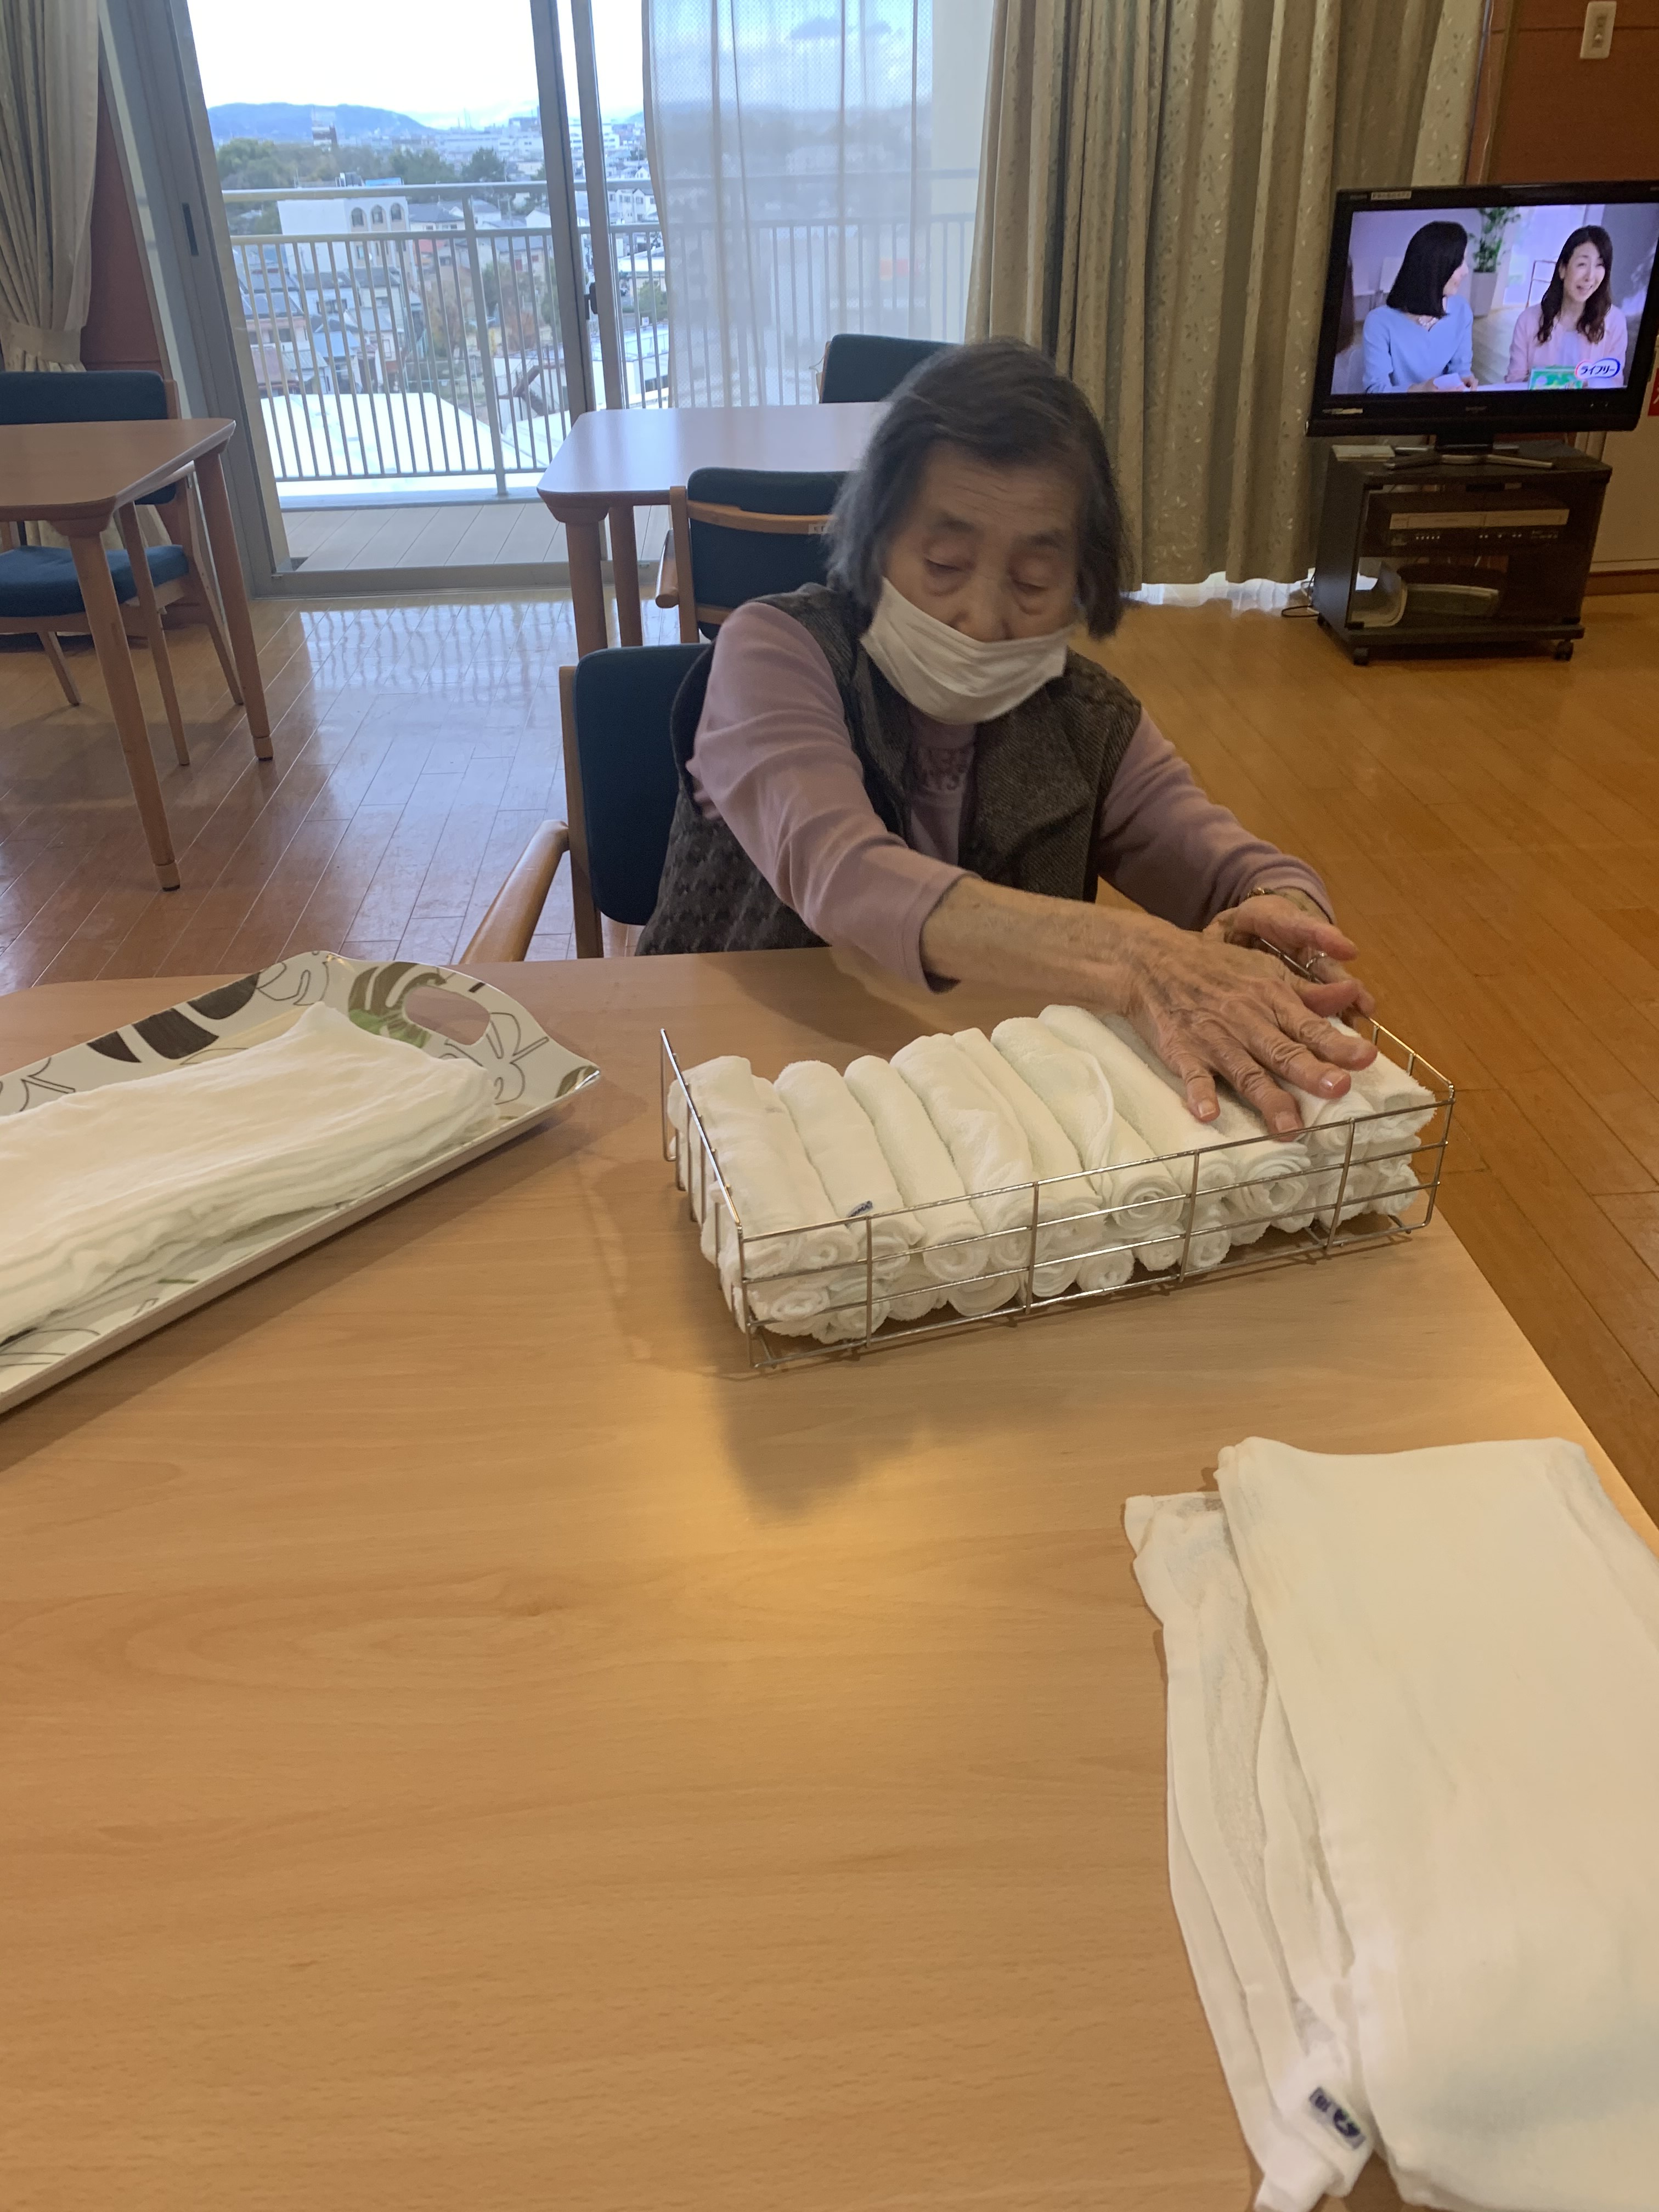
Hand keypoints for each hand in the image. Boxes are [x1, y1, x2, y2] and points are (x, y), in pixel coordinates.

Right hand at [918, 880, 1377, 1137]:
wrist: (1152, 961)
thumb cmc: (1214, 969)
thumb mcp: (1264, 972)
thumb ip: (1308, 991)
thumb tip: (1354, 995)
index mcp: (1270, 1000)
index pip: (1310, 1026)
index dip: (1338, 1045)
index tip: (1366, 1060)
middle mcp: (1246, 1020)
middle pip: (1283, 1051)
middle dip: (1310, 1072)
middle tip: (1337, 1091)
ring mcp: (1213, 1038)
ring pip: (1245, 1071)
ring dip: (1267, 1098)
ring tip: (1287, 1127)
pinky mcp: (1182, 1051)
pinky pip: (1191, 1076)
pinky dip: (1198, 1094)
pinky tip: (1206, 1116)